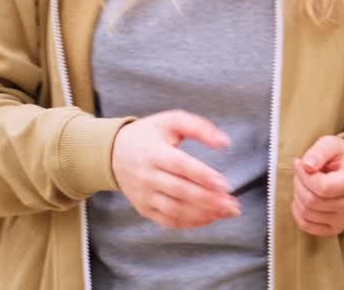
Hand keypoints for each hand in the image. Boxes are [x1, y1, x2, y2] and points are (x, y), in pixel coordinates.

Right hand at [111, 110, 239, 229]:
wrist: (111, 153)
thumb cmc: (148, 135)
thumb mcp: (171, 120)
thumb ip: (200, 127)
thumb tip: (224, 142)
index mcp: (154, 152)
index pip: (180, 166)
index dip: (203, 176)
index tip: (224, 184)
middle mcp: (147, 176)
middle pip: (180, 191)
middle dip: (209, 200)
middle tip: (232, 204)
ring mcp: (144, 195)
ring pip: (175, 209)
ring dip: (202, 214)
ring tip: (226, 212)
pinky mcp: (144, 208)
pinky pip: (167, 220)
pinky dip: (189, 223)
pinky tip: (209, 218)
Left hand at [291, 136, 343, 235]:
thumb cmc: (339, 157)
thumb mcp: (331, 144)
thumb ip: (319, 151)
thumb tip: (306, 166)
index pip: (322, 187)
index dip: (304, 176)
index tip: (300, 164)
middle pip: (312, 202)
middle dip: (299, 185)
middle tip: (301, 173)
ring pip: (307, 213)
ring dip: (298, 197)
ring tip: (304, 184)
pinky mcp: (336, 229)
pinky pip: (307, 226)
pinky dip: (298, 212)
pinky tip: (303, 199)